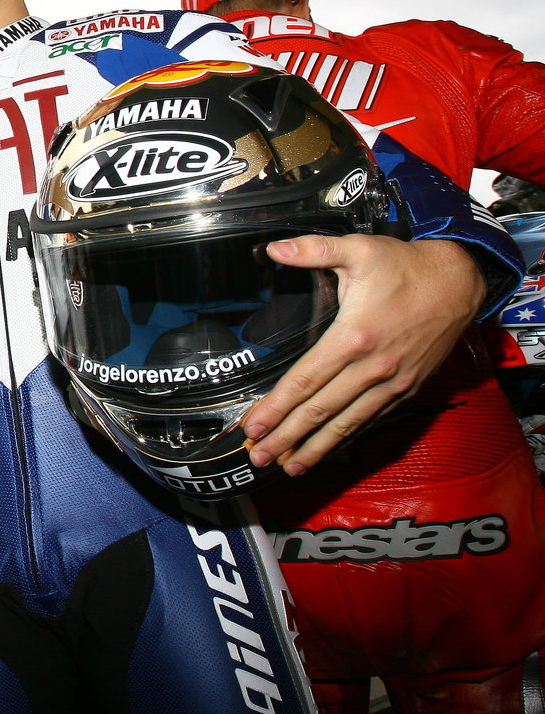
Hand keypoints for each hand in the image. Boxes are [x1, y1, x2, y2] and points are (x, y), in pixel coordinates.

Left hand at [243, 235, 484, 474]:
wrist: (460, 282)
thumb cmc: (407, 266)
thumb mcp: (360, 250)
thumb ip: (313, 250)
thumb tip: (273, 247)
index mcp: (354, 338)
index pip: (305, 381)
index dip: (276, 407)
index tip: (252, 427)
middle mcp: (372, 368)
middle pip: (320, 411)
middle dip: (285, 437)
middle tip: (257, 457)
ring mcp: (391, 382)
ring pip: (346, 423)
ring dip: (314, 447)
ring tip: (287, 466)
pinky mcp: (405, 388)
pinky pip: (370, 419)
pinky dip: (346, 438)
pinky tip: (327, 449)